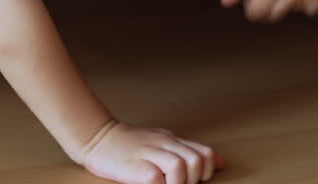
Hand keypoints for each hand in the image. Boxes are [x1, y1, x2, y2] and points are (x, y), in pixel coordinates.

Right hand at [79, 120, 221, 183]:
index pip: (205, 154)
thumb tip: (220, 163)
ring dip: (177, 183)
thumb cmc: (129, 143)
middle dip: (194, 179)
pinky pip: (156, 178)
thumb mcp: (163, 141)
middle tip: (178, 183)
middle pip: (196, 161)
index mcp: (172, 140)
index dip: (207, 170)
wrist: (97, 137)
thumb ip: (189, 150)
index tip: (196, 180)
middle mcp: (164, 144)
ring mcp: (150, 154)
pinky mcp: (136, 166)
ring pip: (180, 167)